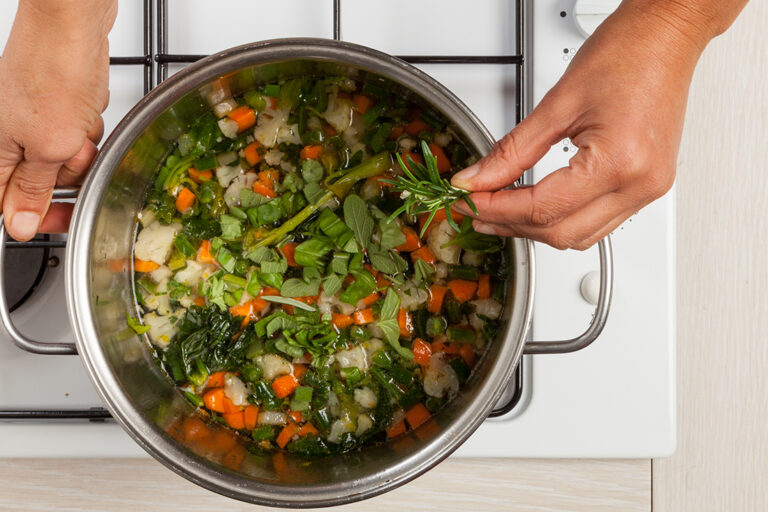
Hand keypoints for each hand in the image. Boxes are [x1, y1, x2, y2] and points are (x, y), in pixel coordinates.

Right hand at [0, 0, 115, 240]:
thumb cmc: (54, 71)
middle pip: (43, 179)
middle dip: (67, 171)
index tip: (60, 218)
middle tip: (72, 149)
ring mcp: (36, 116)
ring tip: (80, 122)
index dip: (37, 213)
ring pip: (66, 156)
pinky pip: (78, 131)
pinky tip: (88, 109)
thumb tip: (18, 224)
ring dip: (81, 146)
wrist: (73, 24)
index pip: (8, 201)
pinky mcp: (59, 102)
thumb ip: (33, 188)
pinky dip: (88, 125)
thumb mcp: (48, 146)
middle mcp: (11, 132)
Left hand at [450, 2, 720, 249]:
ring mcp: (648, 190)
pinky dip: (562, 220)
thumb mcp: (556, 104)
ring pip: (579, 237)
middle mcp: (639, 184)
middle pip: (560, 232)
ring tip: (499, 212)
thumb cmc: (626, 54)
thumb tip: (476, 180)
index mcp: (618, 163)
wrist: (666, 36)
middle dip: (511, 225)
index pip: (542, 208)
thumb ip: (511, 151)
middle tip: (476, 210)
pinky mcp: (647, 187)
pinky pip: (598, 224)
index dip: (498, 209)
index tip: (468, 202)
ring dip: (535, 229)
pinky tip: (536, 208)